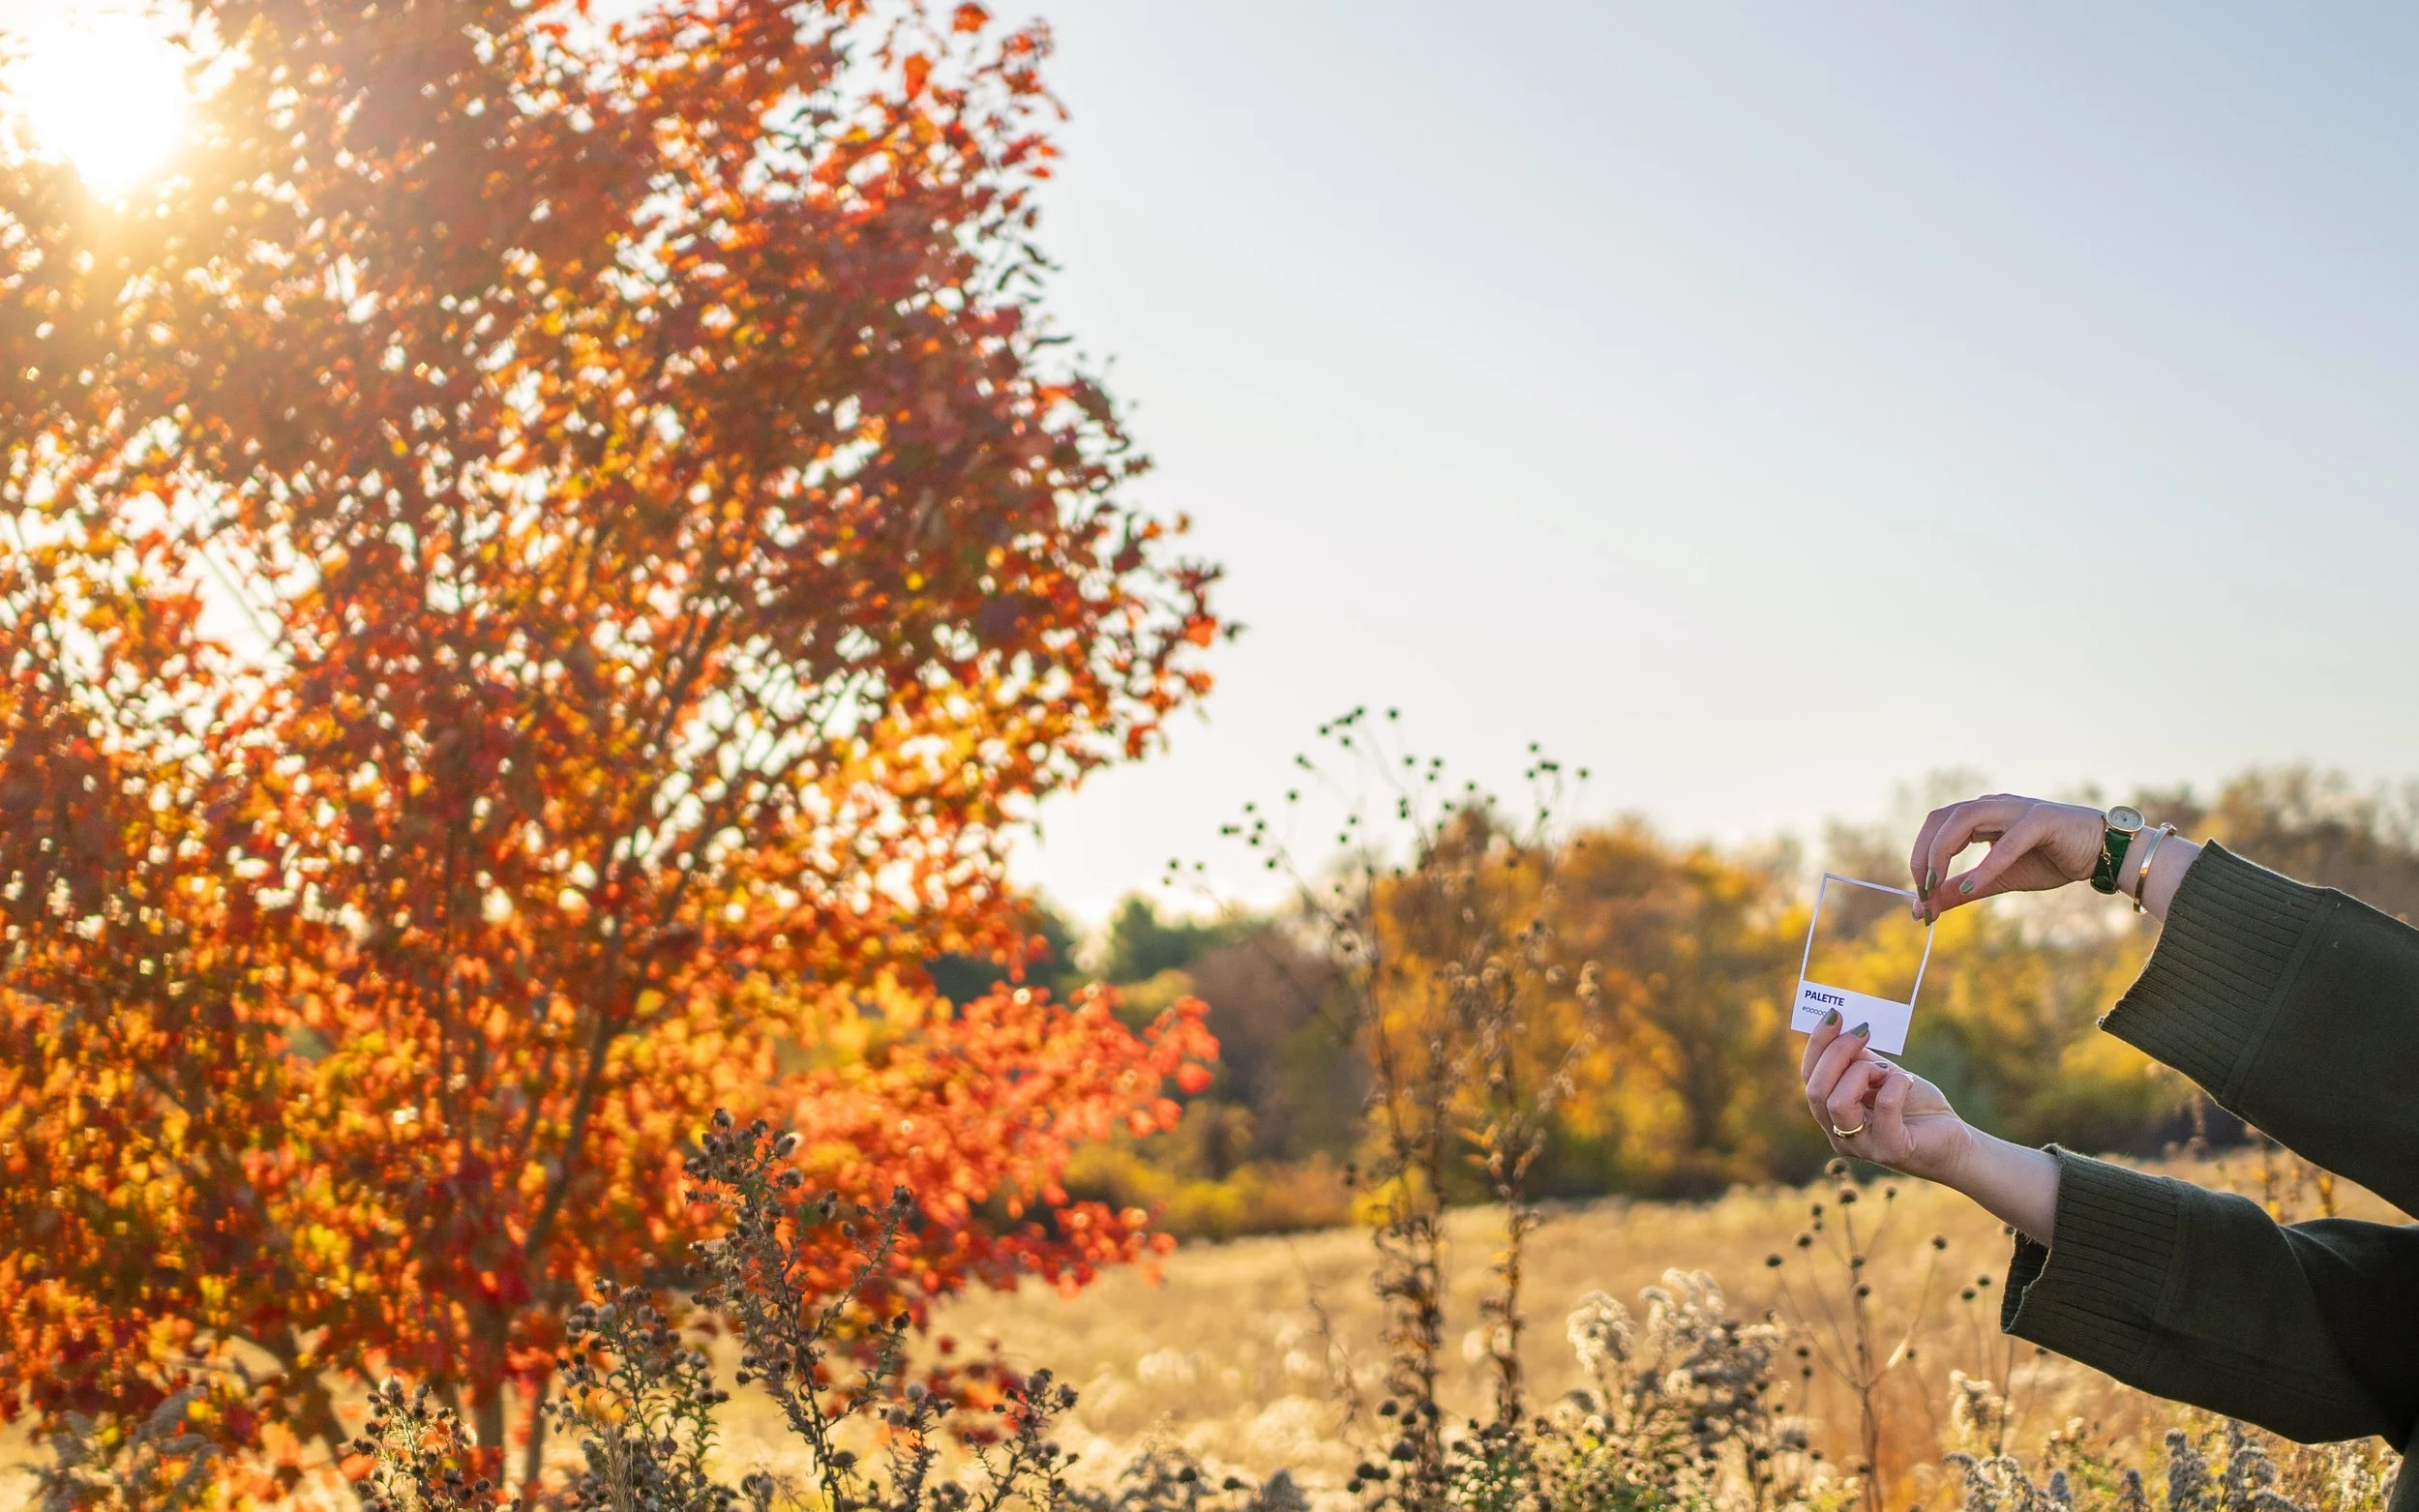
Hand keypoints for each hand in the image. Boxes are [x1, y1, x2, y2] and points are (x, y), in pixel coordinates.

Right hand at [1799, 1013, 1971, 1184]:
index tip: (1836, 1015)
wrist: (1954, 1141)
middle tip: (1863, 1032)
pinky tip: (1907, 1082)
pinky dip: (1896, 1083)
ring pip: (1838, 1102)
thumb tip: (1844, 1027)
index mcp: (1832, 1116)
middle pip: (1816, 1090)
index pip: (1809, 1079)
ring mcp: (1863, 1146)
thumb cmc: (1916, 1106)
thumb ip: (1860, 1059)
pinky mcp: (1891, 1149)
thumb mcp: (1883, 1075)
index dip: (1818, 1044)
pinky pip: (1884, 1106)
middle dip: (1837, 1053)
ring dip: (1863, 1072)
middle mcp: (1839, 1135)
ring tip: (1886, 1070)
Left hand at [1907, 793, 2105, 918]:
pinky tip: (1971, 886)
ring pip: (1964, 819)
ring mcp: (2016, 809)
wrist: (2101, 854)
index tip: (1919, 897)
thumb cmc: (2050, 861)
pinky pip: (2007, 842)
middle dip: (1923, 855)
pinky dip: (1986, 865)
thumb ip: (1962, 890)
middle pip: (1941, 818)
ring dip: (1942, 853)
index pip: (1935, 826)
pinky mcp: (2042, 821)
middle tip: (1922, 892)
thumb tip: (1924, 910)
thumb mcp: (1998, 879)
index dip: (1919, 858)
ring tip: (1935, 885)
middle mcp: (1993, 806)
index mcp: (1981, 816)